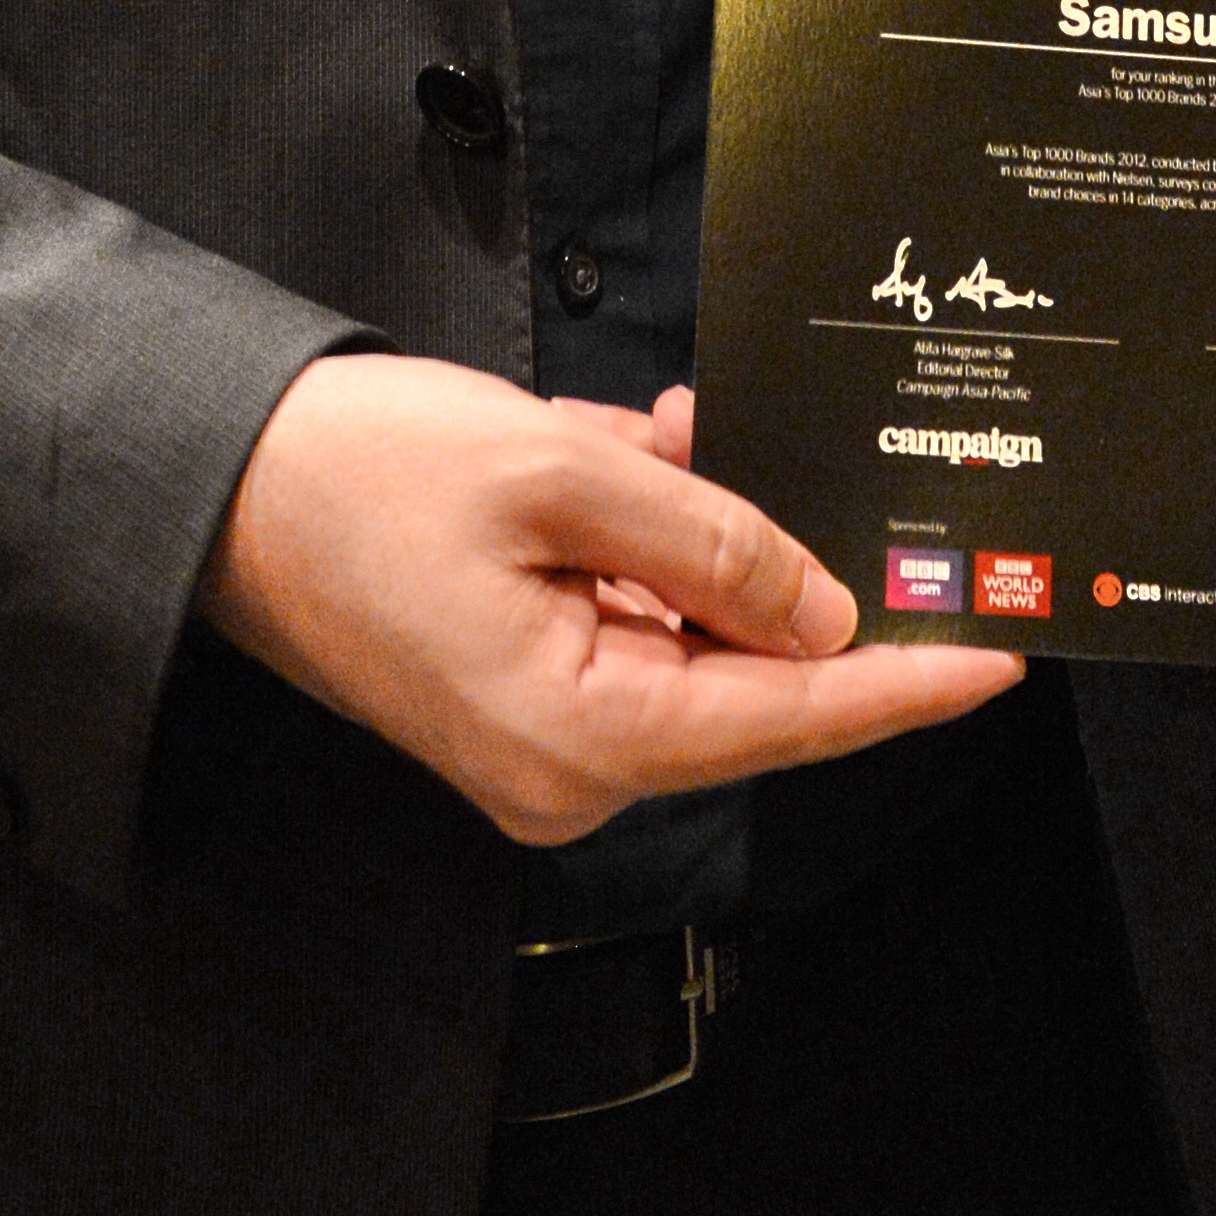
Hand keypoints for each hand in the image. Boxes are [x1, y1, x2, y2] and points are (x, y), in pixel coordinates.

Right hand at [196, 355, 1019, 844]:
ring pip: (686, 644)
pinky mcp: (513, 705)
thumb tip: (821, 610)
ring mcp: (537, 749)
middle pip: (744, 685)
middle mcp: (566, 774)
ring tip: (651, 440)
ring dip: (695, 543)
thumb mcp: (554, 477)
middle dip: (780, 572)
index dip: (907, 683)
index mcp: (580, 738)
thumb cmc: (356, 478)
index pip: (791, 719)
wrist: (211, 489)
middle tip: (810, 480)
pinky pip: (626, 630)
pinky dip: (642, 551)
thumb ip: (706, 540)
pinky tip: (618, 462)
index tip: (1005, 655)